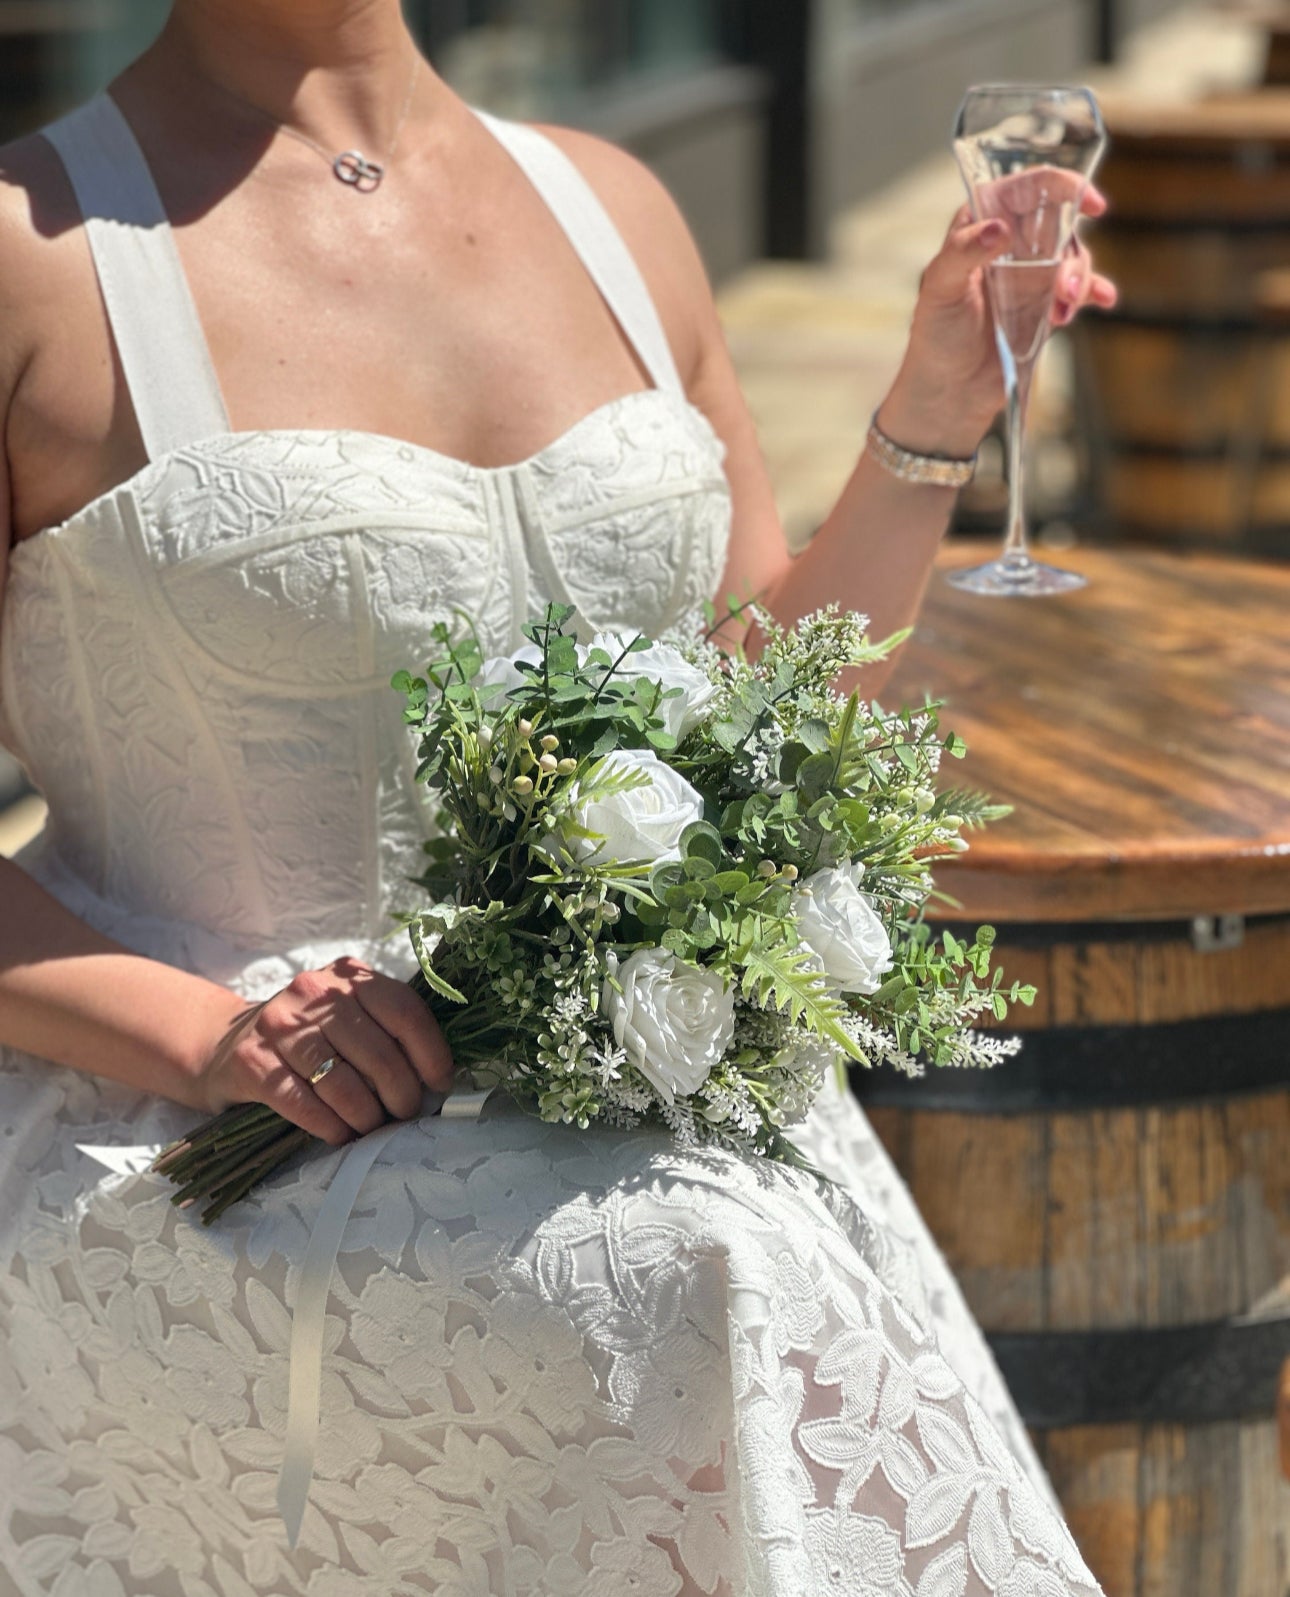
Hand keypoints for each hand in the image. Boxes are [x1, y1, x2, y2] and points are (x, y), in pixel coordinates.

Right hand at [196, 957, 453, 1142]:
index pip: (404, 1010)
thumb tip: (438, 1077)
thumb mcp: (346, 1015)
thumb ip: (386, 1029)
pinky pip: (302, 1102)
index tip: (439, 1084)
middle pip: (377, 1051)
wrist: (224, 1043)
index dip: (430, 1052)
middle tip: (404, 1115)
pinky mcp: (253, 1061)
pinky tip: (340, 1135)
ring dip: (366, 1115)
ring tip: (373, 1128)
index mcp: (348, 975)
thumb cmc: (306, 1035)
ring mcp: (280, 1025)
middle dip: (400, 1094)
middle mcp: (313, 991)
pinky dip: (329, 1125)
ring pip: (340, 1080)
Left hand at [877, 186, 1116, 458]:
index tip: (1088, 201)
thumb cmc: (934, 337)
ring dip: (1077, 280)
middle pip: (1059, 223)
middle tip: (1063, 288)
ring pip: (1072, 257)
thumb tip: (998, 229)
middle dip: (1071, 250)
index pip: (1025, 189)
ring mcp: (1030, 275)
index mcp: (980, 226)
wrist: (948, 392)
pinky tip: (1103, 301)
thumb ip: (963, 253)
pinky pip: (1080, 288)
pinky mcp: (1045, 305)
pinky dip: (1094, 292)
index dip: (1061, 185)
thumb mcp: (939, 290)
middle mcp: (1010, 244)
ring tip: (1059, 314)